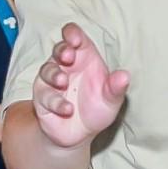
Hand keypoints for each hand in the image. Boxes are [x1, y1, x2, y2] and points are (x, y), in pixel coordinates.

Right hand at [31, 24, 128, 147]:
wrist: (81, 135)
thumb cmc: (96, 109)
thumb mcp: (110, 100)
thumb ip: (116, 88)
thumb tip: (125, 76)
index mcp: (84, 58)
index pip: (74, 37)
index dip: (72, 33)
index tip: (75, 39)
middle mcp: (66, 66)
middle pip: (59, 49)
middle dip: (62, 50)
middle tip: (68, 57)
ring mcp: (51, 82)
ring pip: (47, 70)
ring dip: (54, 74)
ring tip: (63, 81)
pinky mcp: (42, 99)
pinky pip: (45, 96)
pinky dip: (56, 102)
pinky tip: (67, 109)